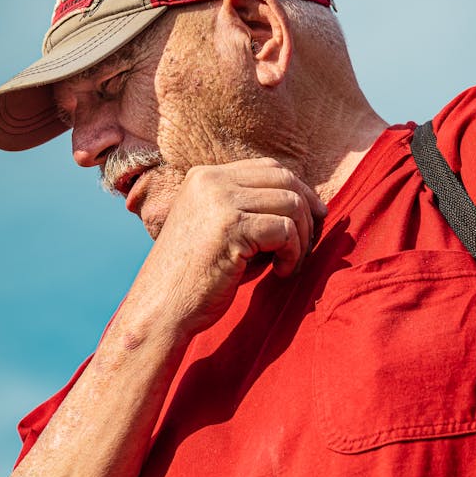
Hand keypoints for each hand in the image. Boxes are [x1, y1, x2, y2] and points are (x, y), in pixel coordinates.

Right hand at [135, 157, 327, 337]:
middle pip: (285, 180)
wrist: (162, 309)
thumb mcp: (221, 230)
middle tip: (310, 243)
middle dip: (307, 212)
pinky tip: (281, 273)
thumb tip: (309, 204)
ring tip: (290, 264)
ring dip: (302, 238)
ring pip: (291, 204)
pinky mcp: (231, 227)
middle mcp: (211, 181)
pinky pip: (286, 230)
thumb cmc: (196, 279)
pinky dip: (293, 254)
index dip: (298, 190)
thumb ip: (251, 210)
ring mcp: (220, 201)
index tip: (313, 218)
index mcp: (204, 177)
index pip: (269, 168)